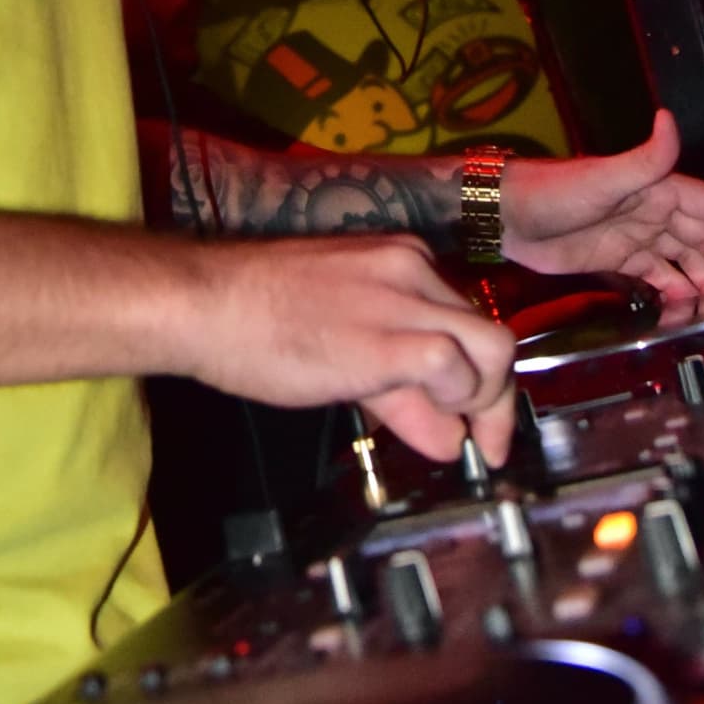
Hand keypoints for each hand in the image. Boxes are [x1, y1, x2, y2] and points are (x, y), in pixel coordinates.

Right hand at [182, 235, 516, 465]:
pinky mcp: (387, 338)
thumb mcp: (338, 343)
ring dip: (482, 402)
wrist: (206, 302)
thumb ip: (396, 389)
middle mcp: (413, 270)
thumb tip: (445, 438)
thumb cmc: (254, 320)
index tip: (479, 423)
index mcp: (400, 261)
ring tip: (449, 432)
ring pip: (492, 350)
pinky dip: (455, 405)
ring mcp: (404, 300)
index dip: (479, 379)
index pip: (467, 320)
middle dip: (496, 398)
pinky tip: (428, 429)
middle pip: (493, 336)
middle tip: (481, 443)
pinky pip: (454, 369)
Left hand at [499, 112, 703, 300]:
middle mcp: (650, 211)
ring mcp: (633, 236)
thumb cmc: (551, 191)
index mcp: (657, 189)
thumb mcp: (603, 176)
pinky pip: (655, 277)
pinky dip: (673, 293)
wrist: (504, 216)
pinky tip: (686, 311)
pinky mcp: (613, 259)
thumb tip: (670, 120)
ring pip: (683, 261)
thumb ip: (644, 157)